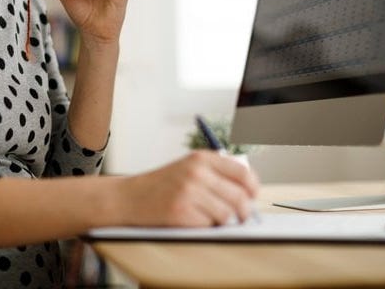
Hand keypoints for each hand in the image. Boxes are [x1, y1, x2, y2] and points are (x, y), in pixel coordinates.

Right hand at [119, 150, 259, 226]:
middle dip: (244, 211)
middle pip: (239, 196)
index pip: (242, 172)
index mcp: (201, 158)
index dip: (253, 188)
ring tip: (211, 217)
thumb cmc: (164, 184)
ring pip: (226, 214)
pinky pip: (208, 225)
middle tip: (240, 217)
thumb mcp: (189, 167)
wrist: (131, 196)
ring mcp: (188, 191)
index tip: (252, 197)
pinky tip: (193, 219)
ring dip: (223, 220)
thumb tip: (249, 188)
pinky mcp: (181, 211)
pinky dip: (205, 226)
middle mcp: (197, 172)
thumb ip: (216, 172)